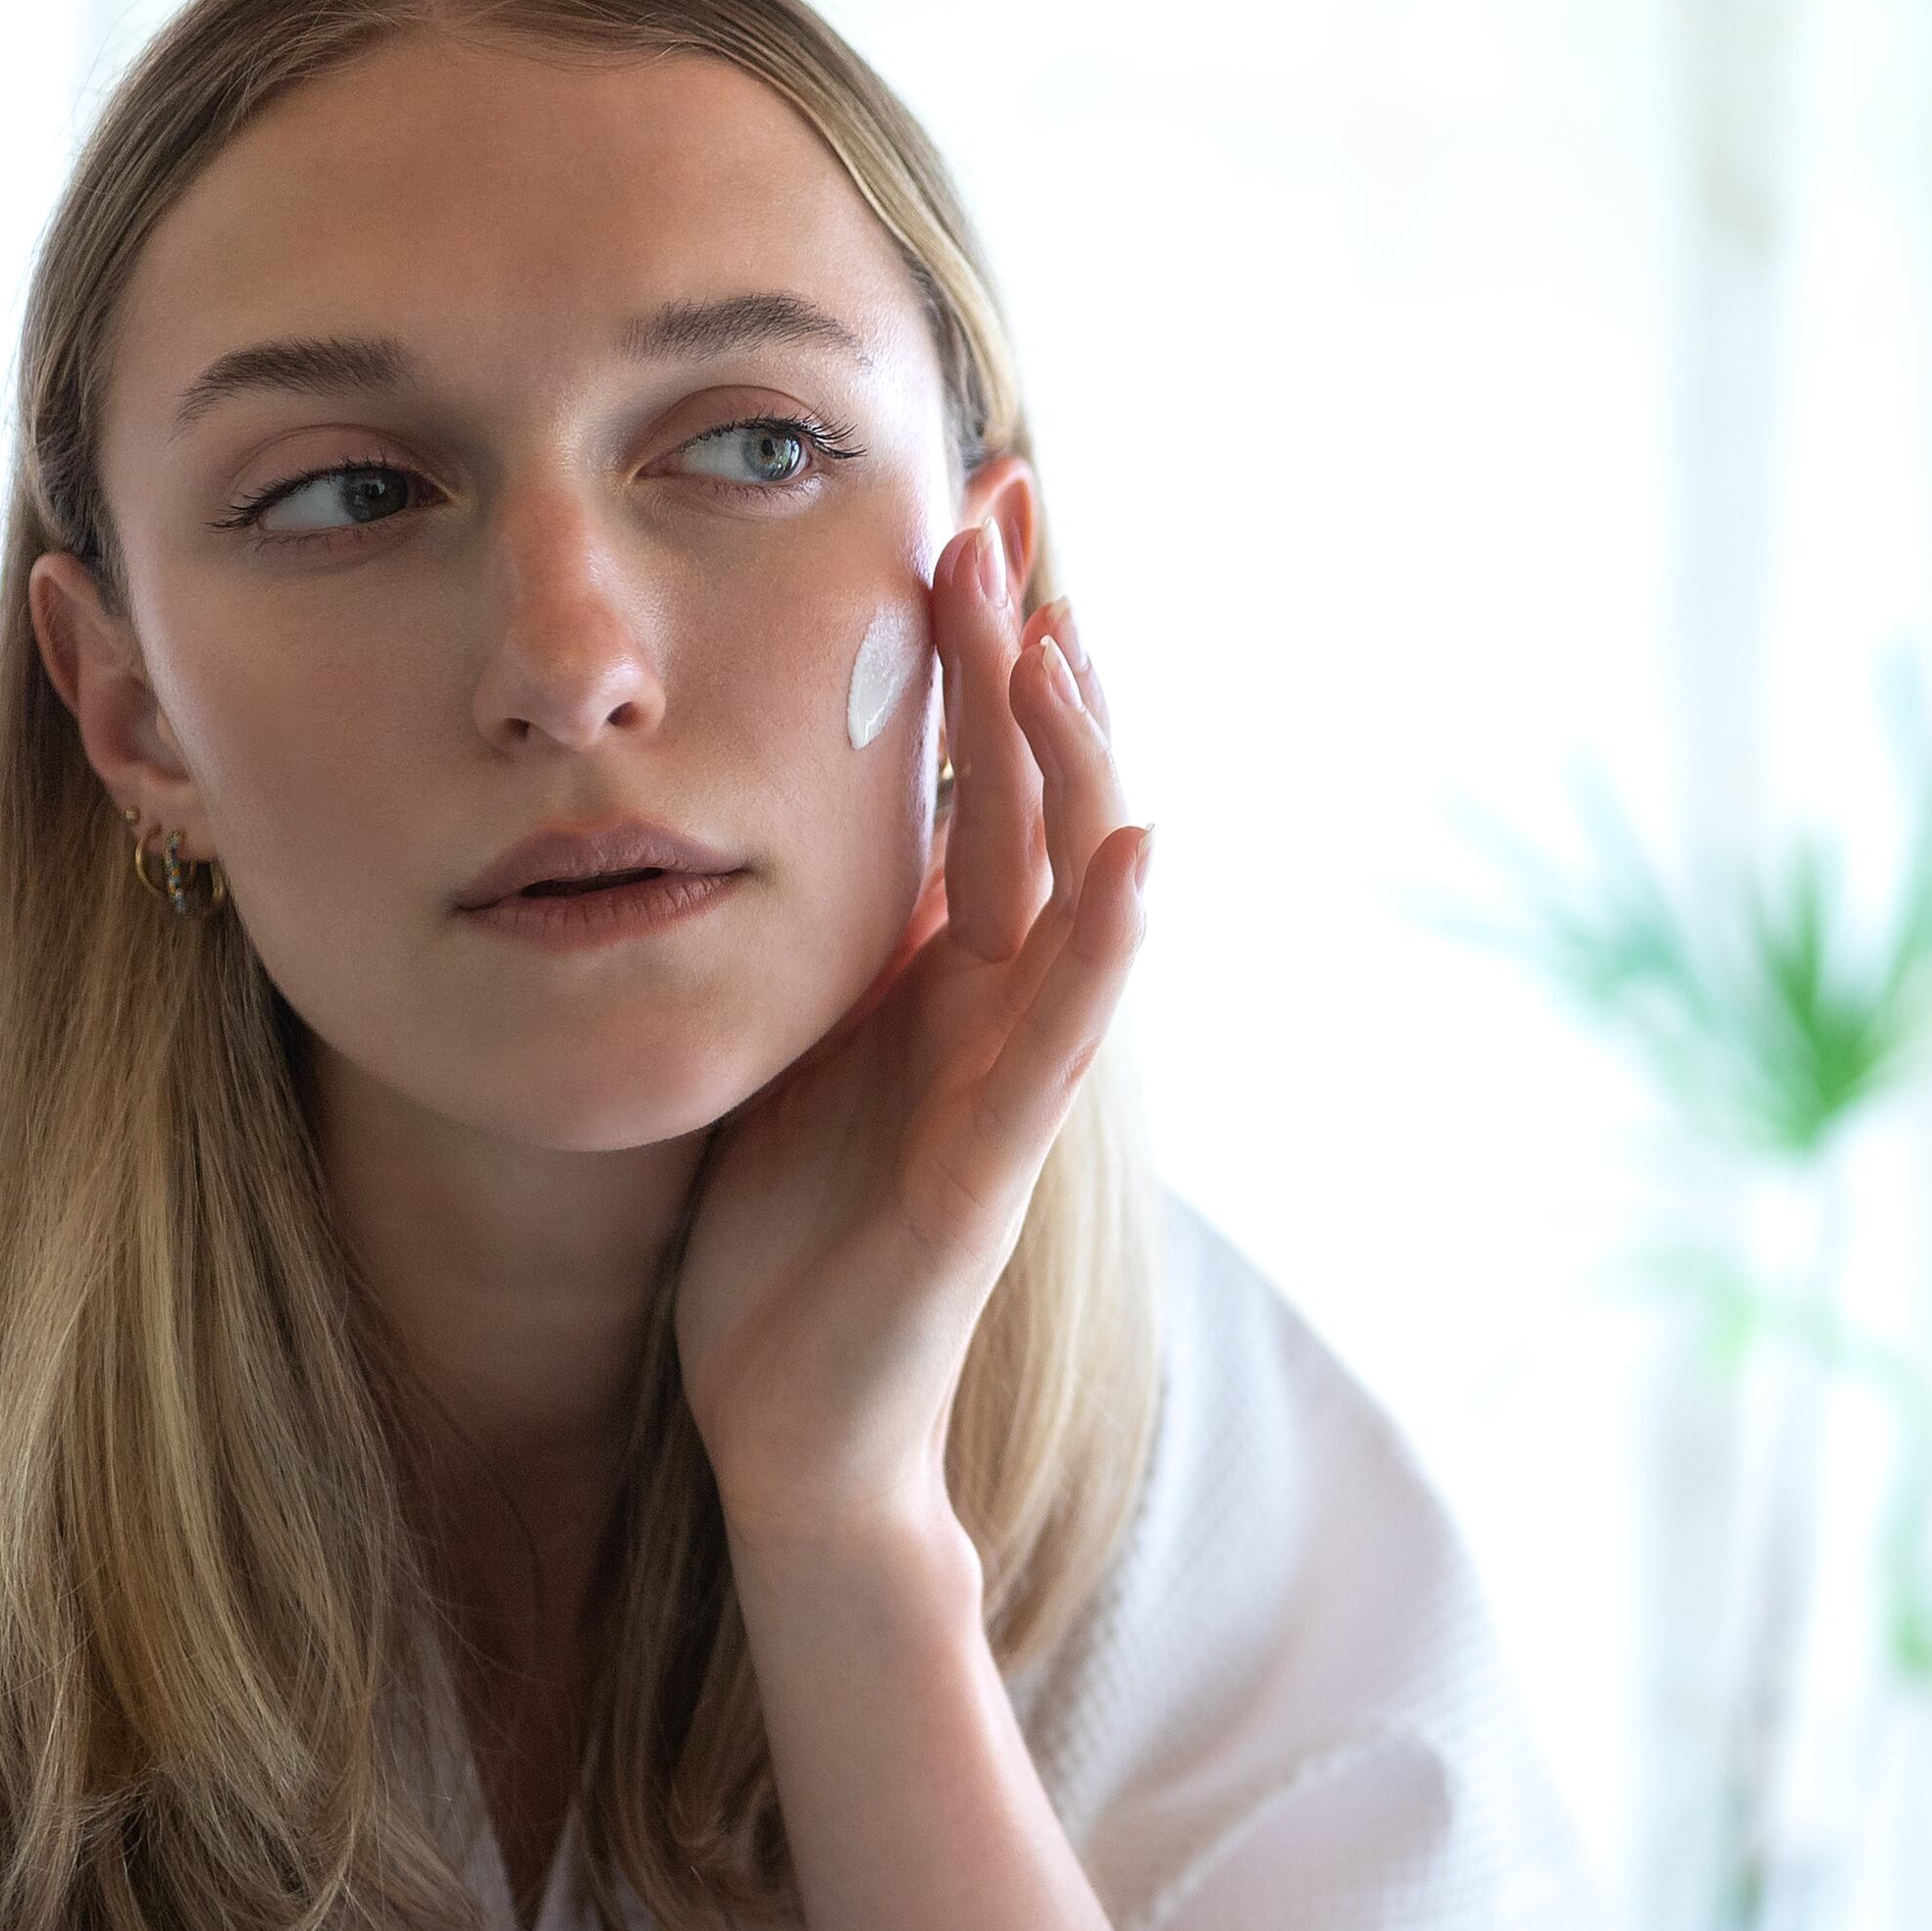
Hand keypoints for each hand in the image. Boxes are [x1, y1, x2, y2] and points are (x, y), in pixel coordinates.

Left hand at [676, 523, 1144, 1541]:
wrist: (801, 1427)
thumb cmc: (791, 1242)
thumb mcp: (798, 1039)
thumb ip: (835, 934)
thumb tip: (804, 800)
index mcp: (943, 970)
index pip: (979, 773)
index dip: (983, 643)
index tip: (967, 504)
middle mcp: (996, 1003)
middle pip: (1033, 793)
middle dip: (1024, 648)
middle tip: (1003, 504)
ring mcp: (1006, 1079)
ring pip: (1067, 887)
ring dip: (1074, 758)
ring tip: (1063, 637)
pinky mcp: (989, 1165)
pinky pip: (1058, 1037)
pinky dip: (1104, 942)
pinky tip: (1140, 855)